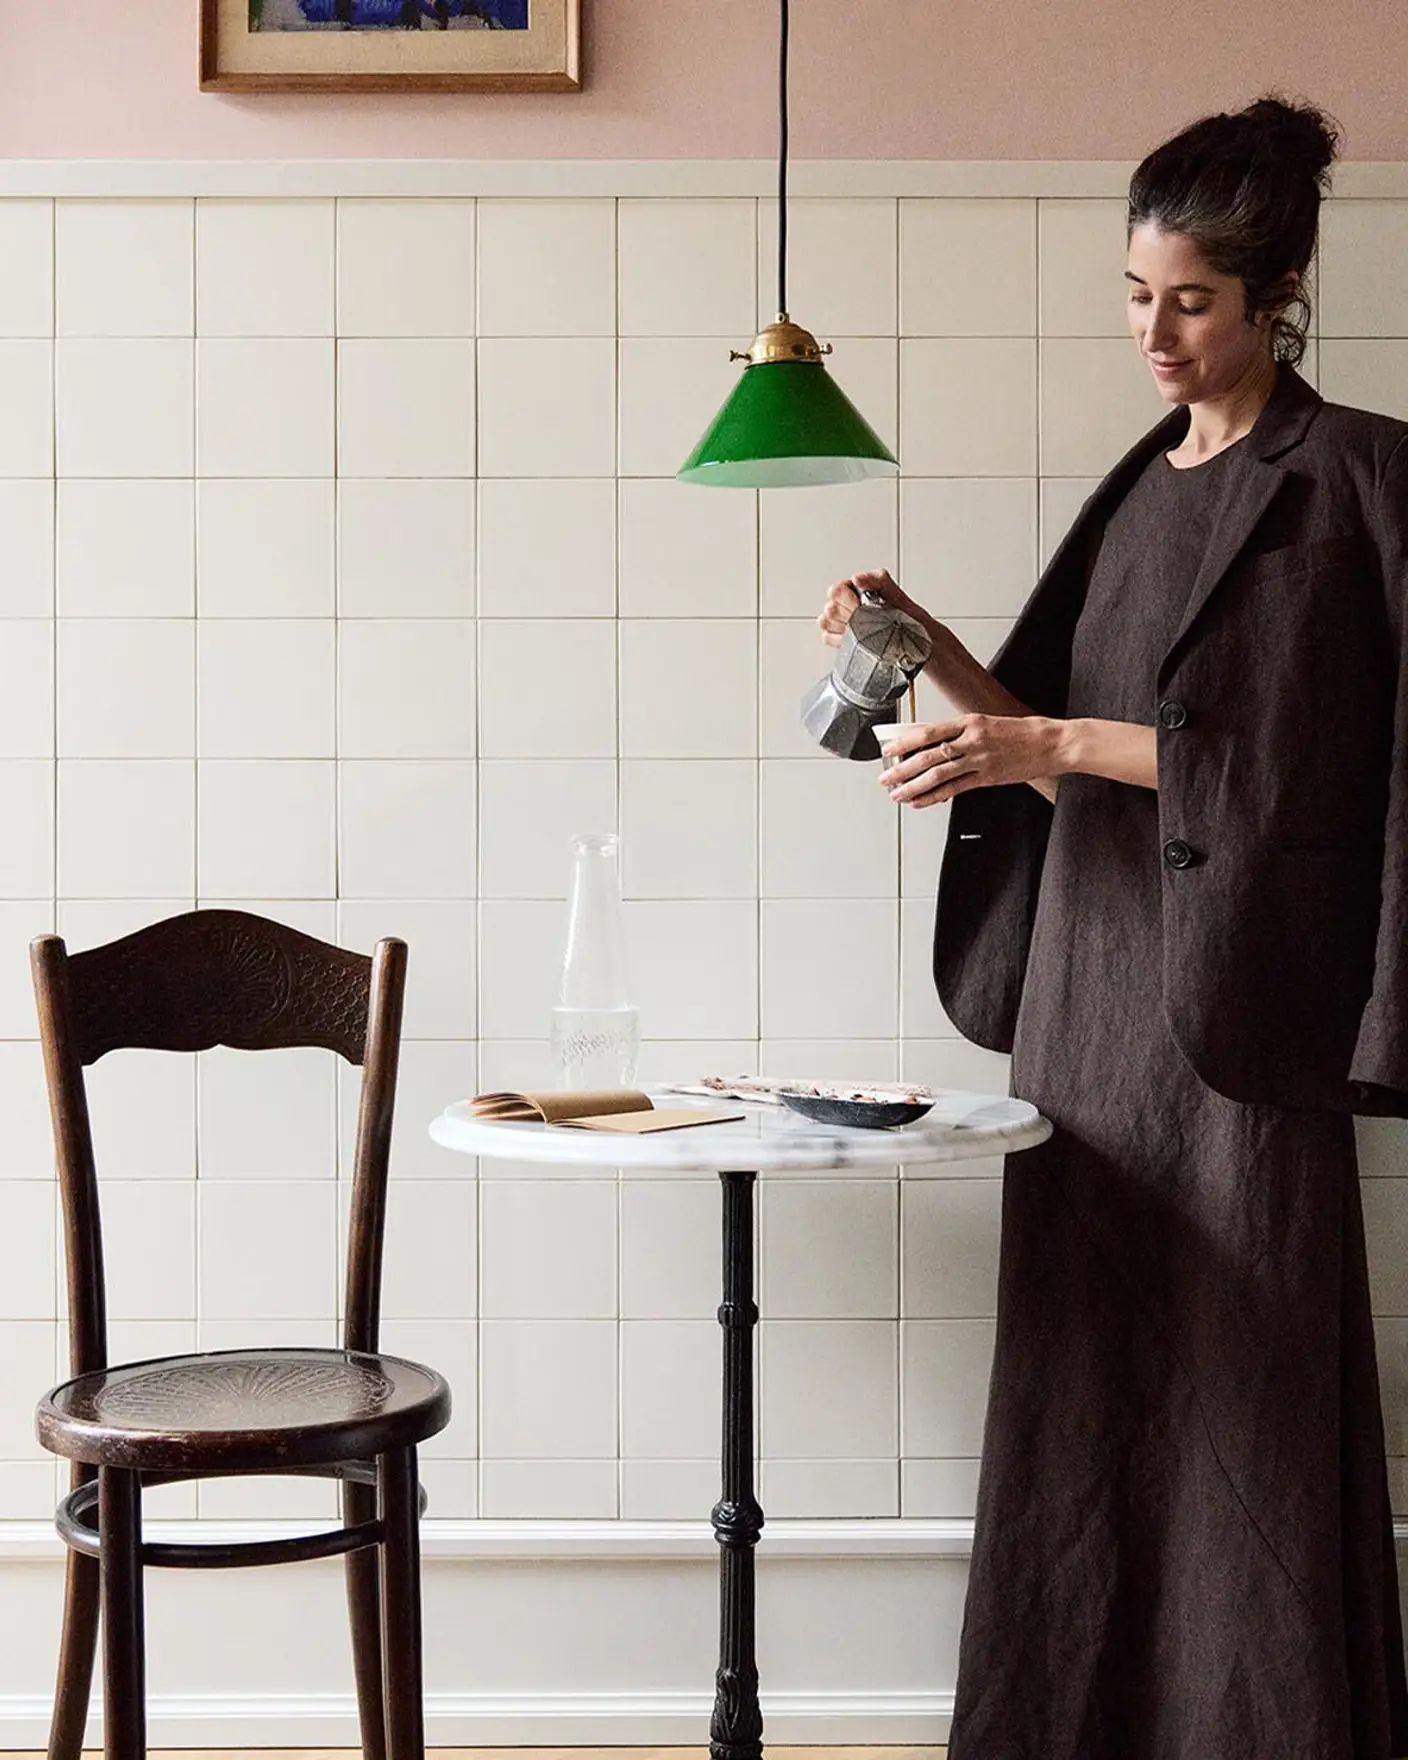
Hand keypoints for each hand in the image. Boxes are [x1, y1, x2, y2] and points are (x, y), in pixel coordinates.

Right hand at [817, 568, 918, 648]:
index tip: (860, 604)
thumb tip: (856, 578)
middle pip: (830, 608)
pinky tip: (855, 639)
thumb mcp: (895, 592)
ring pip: (825, 622)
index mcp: (856, 590)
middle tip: (866, 618)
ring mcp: (844, 623)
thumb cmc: (907, 615)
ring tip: (862, 629)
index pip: (836, 591)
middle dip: (847, 613)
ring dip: (842, 626)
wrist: (916, 639)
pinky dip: (839, 639)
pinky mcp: (843, 640)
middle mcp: (847, 605)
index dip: (846, 598)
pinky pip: (828, 638)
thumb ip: (877, 579)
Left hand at [881, 713, 1065, 807]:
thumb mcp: (987, 722)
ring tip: (897, 794)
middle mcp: (972, 740)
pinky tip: (921, 801)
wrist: (1052, 743)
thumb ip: (960, 732)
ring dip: (913, 786)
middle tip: (885, 778)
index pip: (929, 731)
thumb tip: (932, 742)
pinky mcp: (988, 778)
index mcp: (970, 721)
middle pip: (928, 756)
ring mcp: (980, 760)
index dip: (904, 742)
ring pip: (938, 775)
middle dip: (902, 769)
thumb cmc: (1022, 732)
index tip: (888, 749)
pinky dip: (934, 797)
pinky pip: (955, 789)